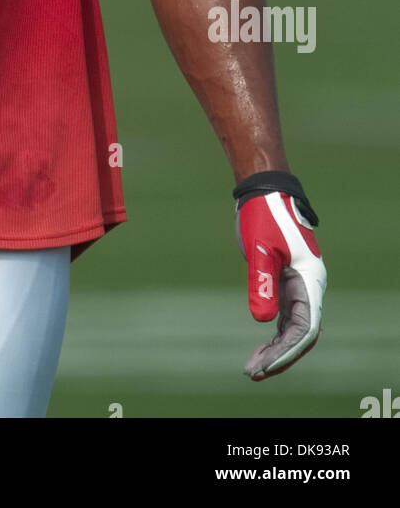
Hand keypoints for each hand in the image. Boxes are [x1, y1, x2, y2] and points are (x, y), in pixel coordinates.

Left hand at [234, 171, 326, 380]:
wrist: (264, 192)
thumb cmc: (264, 215)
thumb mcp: (260, 248)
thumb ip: (262, 281)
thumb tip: (263, 320)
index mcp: (310, 280)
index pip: (304, 328)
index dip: (285, 350)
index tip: (265, 365)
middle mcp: (309, 287)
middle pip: (300, 334)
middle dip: (279, 356)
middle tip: (252, 372)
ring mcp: (299, 286)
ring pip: (293, 328)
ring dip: (276, 349)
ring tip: (252, 368)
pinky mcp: (287, 283)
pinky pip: (285, 318)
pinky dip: (274, 334)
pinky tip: (261, 349)